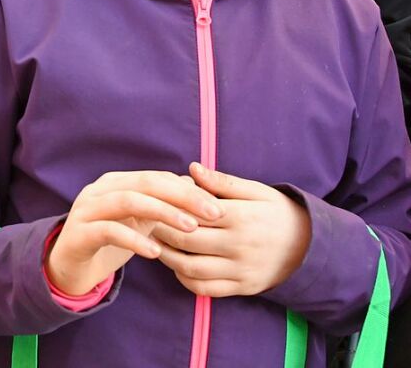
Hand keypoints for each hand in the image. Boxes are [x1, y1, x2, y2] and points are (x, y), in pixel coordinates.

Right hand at [46, 170, 223, 295]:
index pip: (156, 178)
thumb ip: (159, 204)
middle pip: (145, 183)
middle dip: (182, 197)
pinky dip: (134, 239)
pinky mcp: (79, 232)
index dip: (188, 190)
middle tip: (213, 213)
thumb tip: (191, 186)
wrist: (69, 267)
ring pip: (128, 201)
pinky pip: (109, 230)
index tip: (217, 206)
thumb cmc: (108, 241)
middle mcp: (100, 189)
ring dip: (163, 212)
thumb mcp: (137, 222)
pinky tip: (155, 251)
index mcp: (115, 182)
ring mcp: (86, 209)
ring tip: (190, 228)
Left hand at [153, 162, 310, 297]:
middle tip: (145, 220)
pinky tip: (175, 264)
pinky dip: (184, 279)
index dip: (168, 207)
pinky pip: (205, 289)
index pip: (194, 212)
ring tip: (153, 241)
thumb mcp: (256, 191)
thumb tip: (191, 168)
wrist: (311, 247)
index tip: (151, 200)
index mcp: (241, 217)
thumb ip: (222, 182)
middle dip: (161, 229)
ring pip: (191, 268)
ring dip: (167, 256)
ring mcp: (241, 270)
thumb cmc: (277, 212)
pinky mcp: (243, 288)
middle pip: (187, 240)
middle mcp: (240, 246)